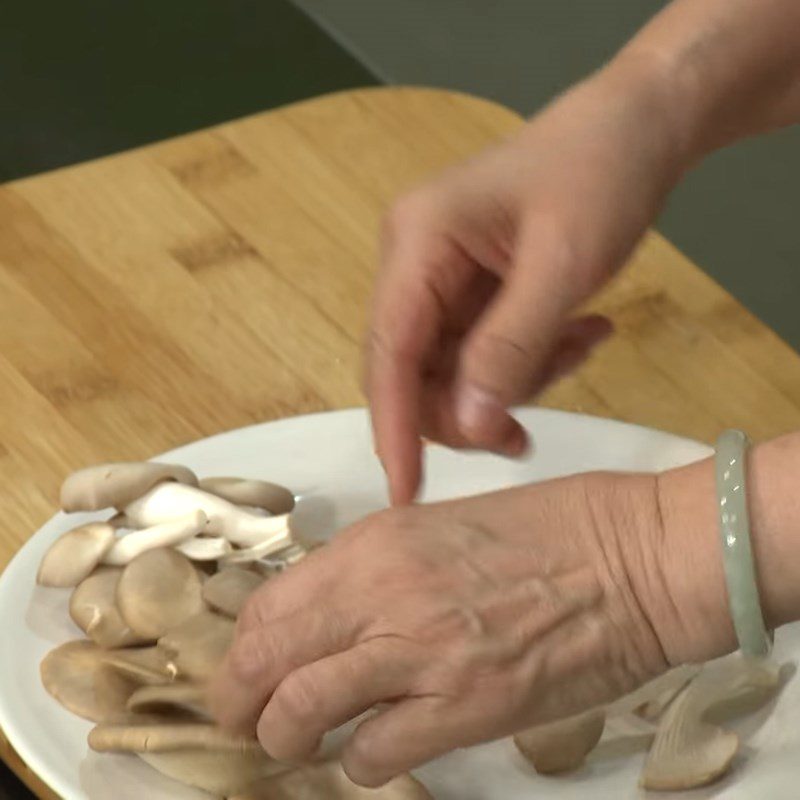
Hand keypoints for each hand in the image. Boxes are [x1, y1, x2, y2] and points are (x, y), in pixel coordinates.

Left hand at [209, 470, 728, 786]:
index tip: (244, 667)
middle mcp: (382, 593)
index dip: (243, 647)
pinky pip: (373, 755)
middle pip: (265, 659)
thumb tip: (334, 613)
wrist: (628, 555)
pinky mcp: (464, 709)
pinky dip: (359, 762)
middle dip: (240, 700)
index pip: (271, 603)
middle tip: (244, 720)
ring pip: (301, 713)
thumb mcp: (439, 526)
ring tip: (297, 743)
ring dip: (287, 737)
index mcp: (375, 542)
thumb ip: (378, 569)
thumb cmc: (548, 530)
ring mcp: (420, 653)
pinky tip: (372, 753)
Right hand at [367, 57, 688, 502]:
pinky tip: (579, 336)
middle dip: (470, 409)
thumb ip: (511, 348)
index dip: (394, 427)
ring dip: (512, 383)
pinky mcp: (471, 293)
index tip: (404, 495)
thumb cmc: (600, 177)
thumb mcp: (563, 265)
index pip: (389, 352)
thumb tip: (468, 428)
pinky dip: (528, 363)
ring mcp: (440, 279)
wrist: (636, 129)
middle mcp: (414, 264)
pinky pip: (484, 355)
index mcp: (418, 242)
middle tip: (526, 432)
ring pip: (453, 372)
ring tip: (578, 346)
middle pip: (414, 372)